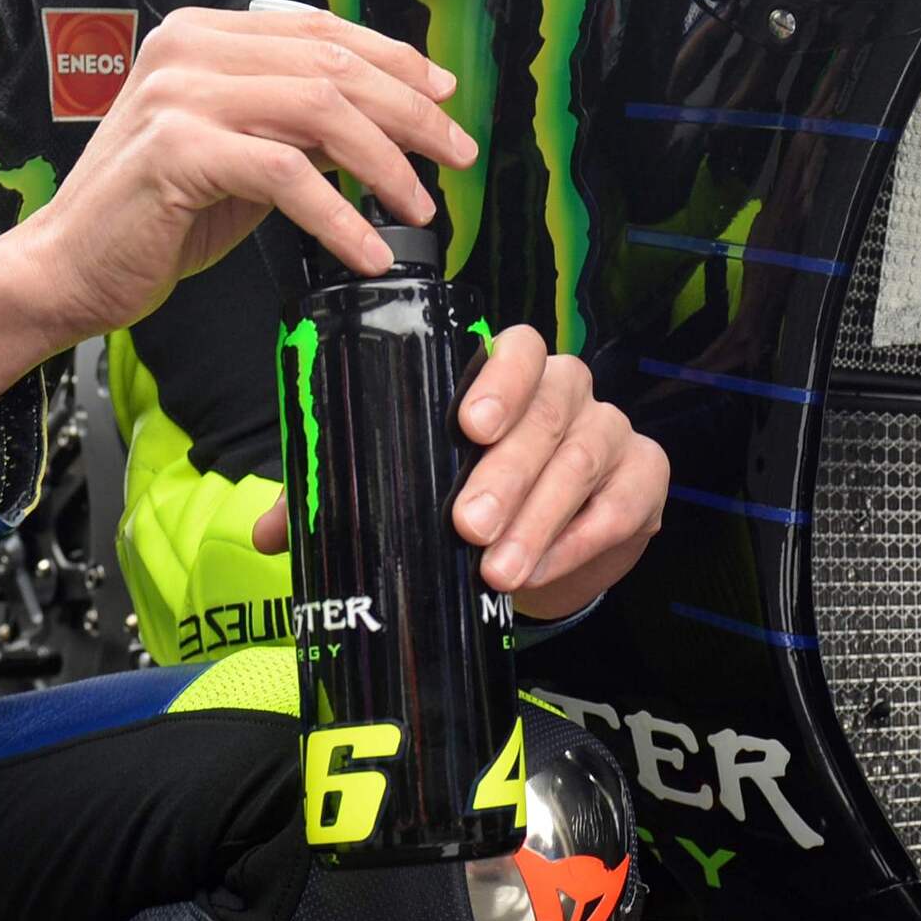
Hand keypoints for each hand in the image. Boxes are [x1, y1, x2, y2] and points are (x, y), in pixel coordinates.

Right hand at [4, 7, 465, 349]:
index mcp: (204, 37)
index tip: (444, 96)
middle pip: (332, 64)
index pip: (321, 31)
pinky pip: (286, 174)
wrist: (67, 268)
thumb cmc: (150, 216)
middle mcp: (189, 50)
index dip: (394, 60)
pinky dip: (339, 216)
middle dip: (409, 111)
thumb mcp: (238, 155)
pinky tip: (365, 249)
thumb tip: (385, 123)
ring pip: (319, 110)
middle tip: (454, 154)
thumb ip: (297, 127)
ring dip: (385, 162)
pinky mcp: (177, 150)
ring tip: (418, 206)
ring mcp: (180, 95)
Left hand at [253, 323, 667, 620]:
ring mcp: (611, 432)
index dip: (497, 380)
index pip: (516, 347)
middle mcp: (565, 392)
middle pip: (548, 411)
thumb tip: (275, 535)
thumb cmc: (471, 498)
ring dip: (539, 518)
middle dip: (507, 472)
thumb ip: (347, 495)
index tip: (465, 425)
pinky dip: (580, 541)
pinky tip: (540, 572)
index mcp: (506, 376)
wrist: (547, 549)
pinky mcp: (645, 480)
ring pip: (584, 458)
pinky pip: (623, 502)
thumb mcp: (411, 488)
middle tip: (466, 525)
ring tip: (497, 571)